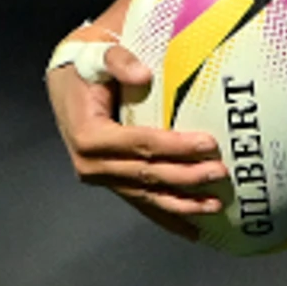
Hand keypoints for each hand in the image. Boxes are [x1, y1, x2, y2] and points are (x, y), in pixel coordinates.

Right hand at [45, 26, 227, 233]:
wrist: (65, 80)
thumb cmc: (86, 66)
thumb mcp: (97, 54)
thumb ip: (118, 60)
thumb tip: (143, 74)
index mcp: (89, 135)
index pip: (140, 144)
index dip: (176, 147)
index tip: (209, 144)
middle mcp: (91, 164)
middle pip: (147, 174)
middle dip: (186, 177)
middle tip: (221, 173)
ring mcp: (101, 178)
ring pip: (146, 196)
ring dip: (182, 204)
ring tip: (215, 206)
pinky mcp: (111, 183)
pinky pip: (141, 203)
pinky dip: (167, 217)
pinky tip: (192, 231)